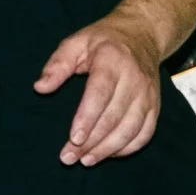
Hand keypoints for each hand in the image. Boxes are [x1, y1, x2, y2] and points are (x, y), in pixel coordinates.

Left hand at [33, 12, 163, 165]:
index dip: (87, 118)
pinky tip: (108, 154)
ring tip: (86, 160)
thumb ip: (57, 65)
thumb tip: (40, 88)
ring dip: (108, 149)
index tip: (73, 138)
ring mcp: (148, 94)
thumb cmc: (102, 41)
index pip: (100, 93)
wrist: (142, 34)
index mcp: (112, 59)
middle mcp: (134, 77)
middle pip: (114, 116)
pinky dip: (127, 148)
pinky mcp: (155, 106)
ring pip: (131, 129)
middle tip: (69, 158)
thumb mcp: (76, 42)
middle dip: (92, 141)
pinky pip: (145, 133)